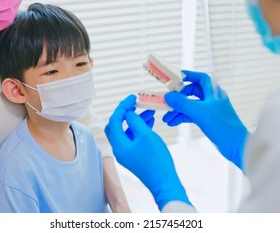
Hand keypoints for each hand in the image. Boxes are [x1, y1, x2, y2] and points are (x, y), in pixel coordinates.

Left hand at [105, 95, 190, 209]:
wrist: (164, 181)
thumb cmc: (156, 160)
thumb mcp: (146, 135)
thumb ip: (135, 122)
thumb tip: (128, 114)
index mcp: (118, 144)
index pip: (115, 120)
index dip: (123, 107)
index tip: (132, 98)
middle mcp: (119, 149)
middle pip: (116, 126)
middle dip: (126, 113)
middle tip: (136, 104)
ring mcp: (126, 154)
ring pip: (126, 132)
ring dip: (136, 120)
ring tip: (149, 111)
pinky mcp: (134, 157)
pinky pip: (133, 139)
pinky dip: (139, 129)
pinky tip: (150, 122)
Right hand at [163, 70, 249, 169]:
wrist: (236, 145)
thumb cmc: (224, 127)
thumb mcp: (199, 112)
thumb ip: (182, 103)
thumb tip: (169, 96)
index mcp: (214, 92)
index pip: (200, 77)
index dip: (188, 76)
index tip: (175, 77)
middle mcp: (212, 98)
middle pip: (192, 92)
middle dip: (178, 97)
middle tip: (166, 101)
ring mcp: (210, 110)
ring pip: (190, 105)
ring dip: (178, 110)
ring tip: (166, 118)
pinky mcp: (208, 120)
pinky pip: (192, 115)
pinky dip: (182, 117)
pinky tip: (173, 122)